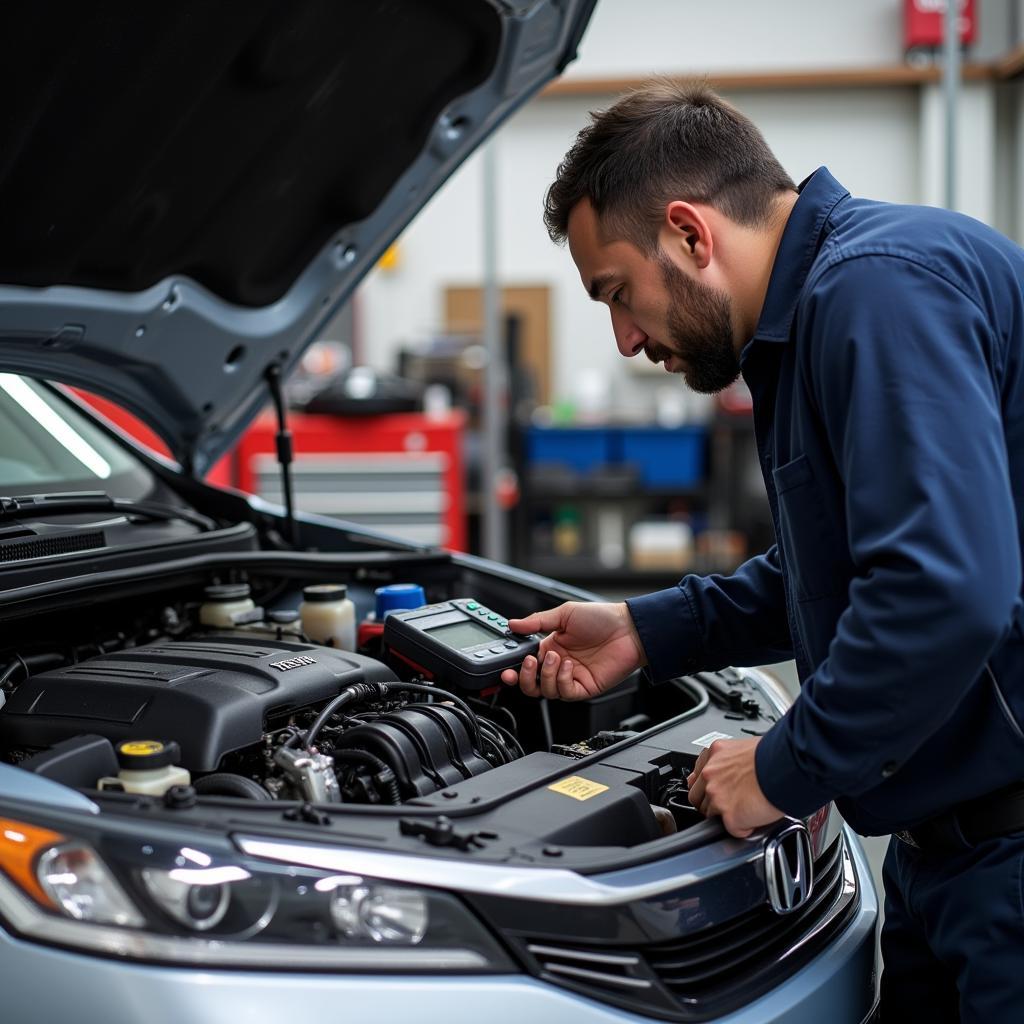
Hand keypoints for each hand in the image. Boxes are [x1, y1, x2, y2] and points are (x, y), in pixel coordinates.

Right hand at [499, 601, 646, 700]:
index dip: (514, 669)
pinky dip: (562, 681)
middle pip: (531, 684)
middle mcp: (558, 665)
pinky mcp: (584, 687)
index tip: (507, 668)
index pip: (525, 664)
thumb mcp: (565, 614)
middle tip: (529, 663)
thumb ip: (537, 622)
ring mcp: (571, 677)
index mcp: (550, 647)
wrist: (629, 629)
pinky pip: (565, 693)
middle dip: (525, 677)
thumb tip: (513, 624)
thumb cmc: (601, 618)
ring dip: (547, 675)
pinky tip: (569, 666)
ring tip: (557, 657)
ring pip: (546, 691)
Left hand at [686, 738, 784, 837]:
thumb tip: (734, 770)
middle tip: (729, 805)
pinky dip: (743, 829)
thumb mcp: (745, 747)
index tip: (714, 791)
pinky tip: (754, 820)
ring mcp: (717, 795)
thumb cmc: (775, 755)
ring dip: (726, 817)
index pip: (697, 776)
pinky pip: (731, 830)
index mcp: (714, 754)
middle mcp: (710, 774)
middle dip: (710, 804)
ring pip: (710, 815)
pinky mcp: (730, 816)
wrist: (787, 767)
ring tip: (745, 812)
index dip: (706, 787)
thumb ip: (731, 760)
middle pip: (697, 798)